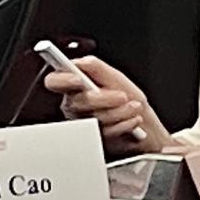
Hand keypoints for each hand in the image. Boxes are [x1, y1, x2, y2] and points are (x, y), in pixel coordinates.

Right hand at [43, 55, 169, 150]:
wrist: (144, 124)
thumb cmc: (128, 98)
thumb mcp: (115, 77)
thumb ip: (97, 68)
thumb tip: (82, 61)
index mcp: (75, 84)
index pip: (55, 81)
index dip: (62, 79)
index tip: (78, 79)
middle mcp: (75, 103)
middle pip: (77, 102)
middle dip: (104, 98)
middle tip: (122, 96)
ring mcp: (83, 122)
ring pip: (94, 118)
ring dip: (120, 112)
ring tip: (134, 107)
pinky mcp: (94, 138)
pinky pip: (104, 132)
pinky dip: (123, 125)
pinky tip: (132, 120)